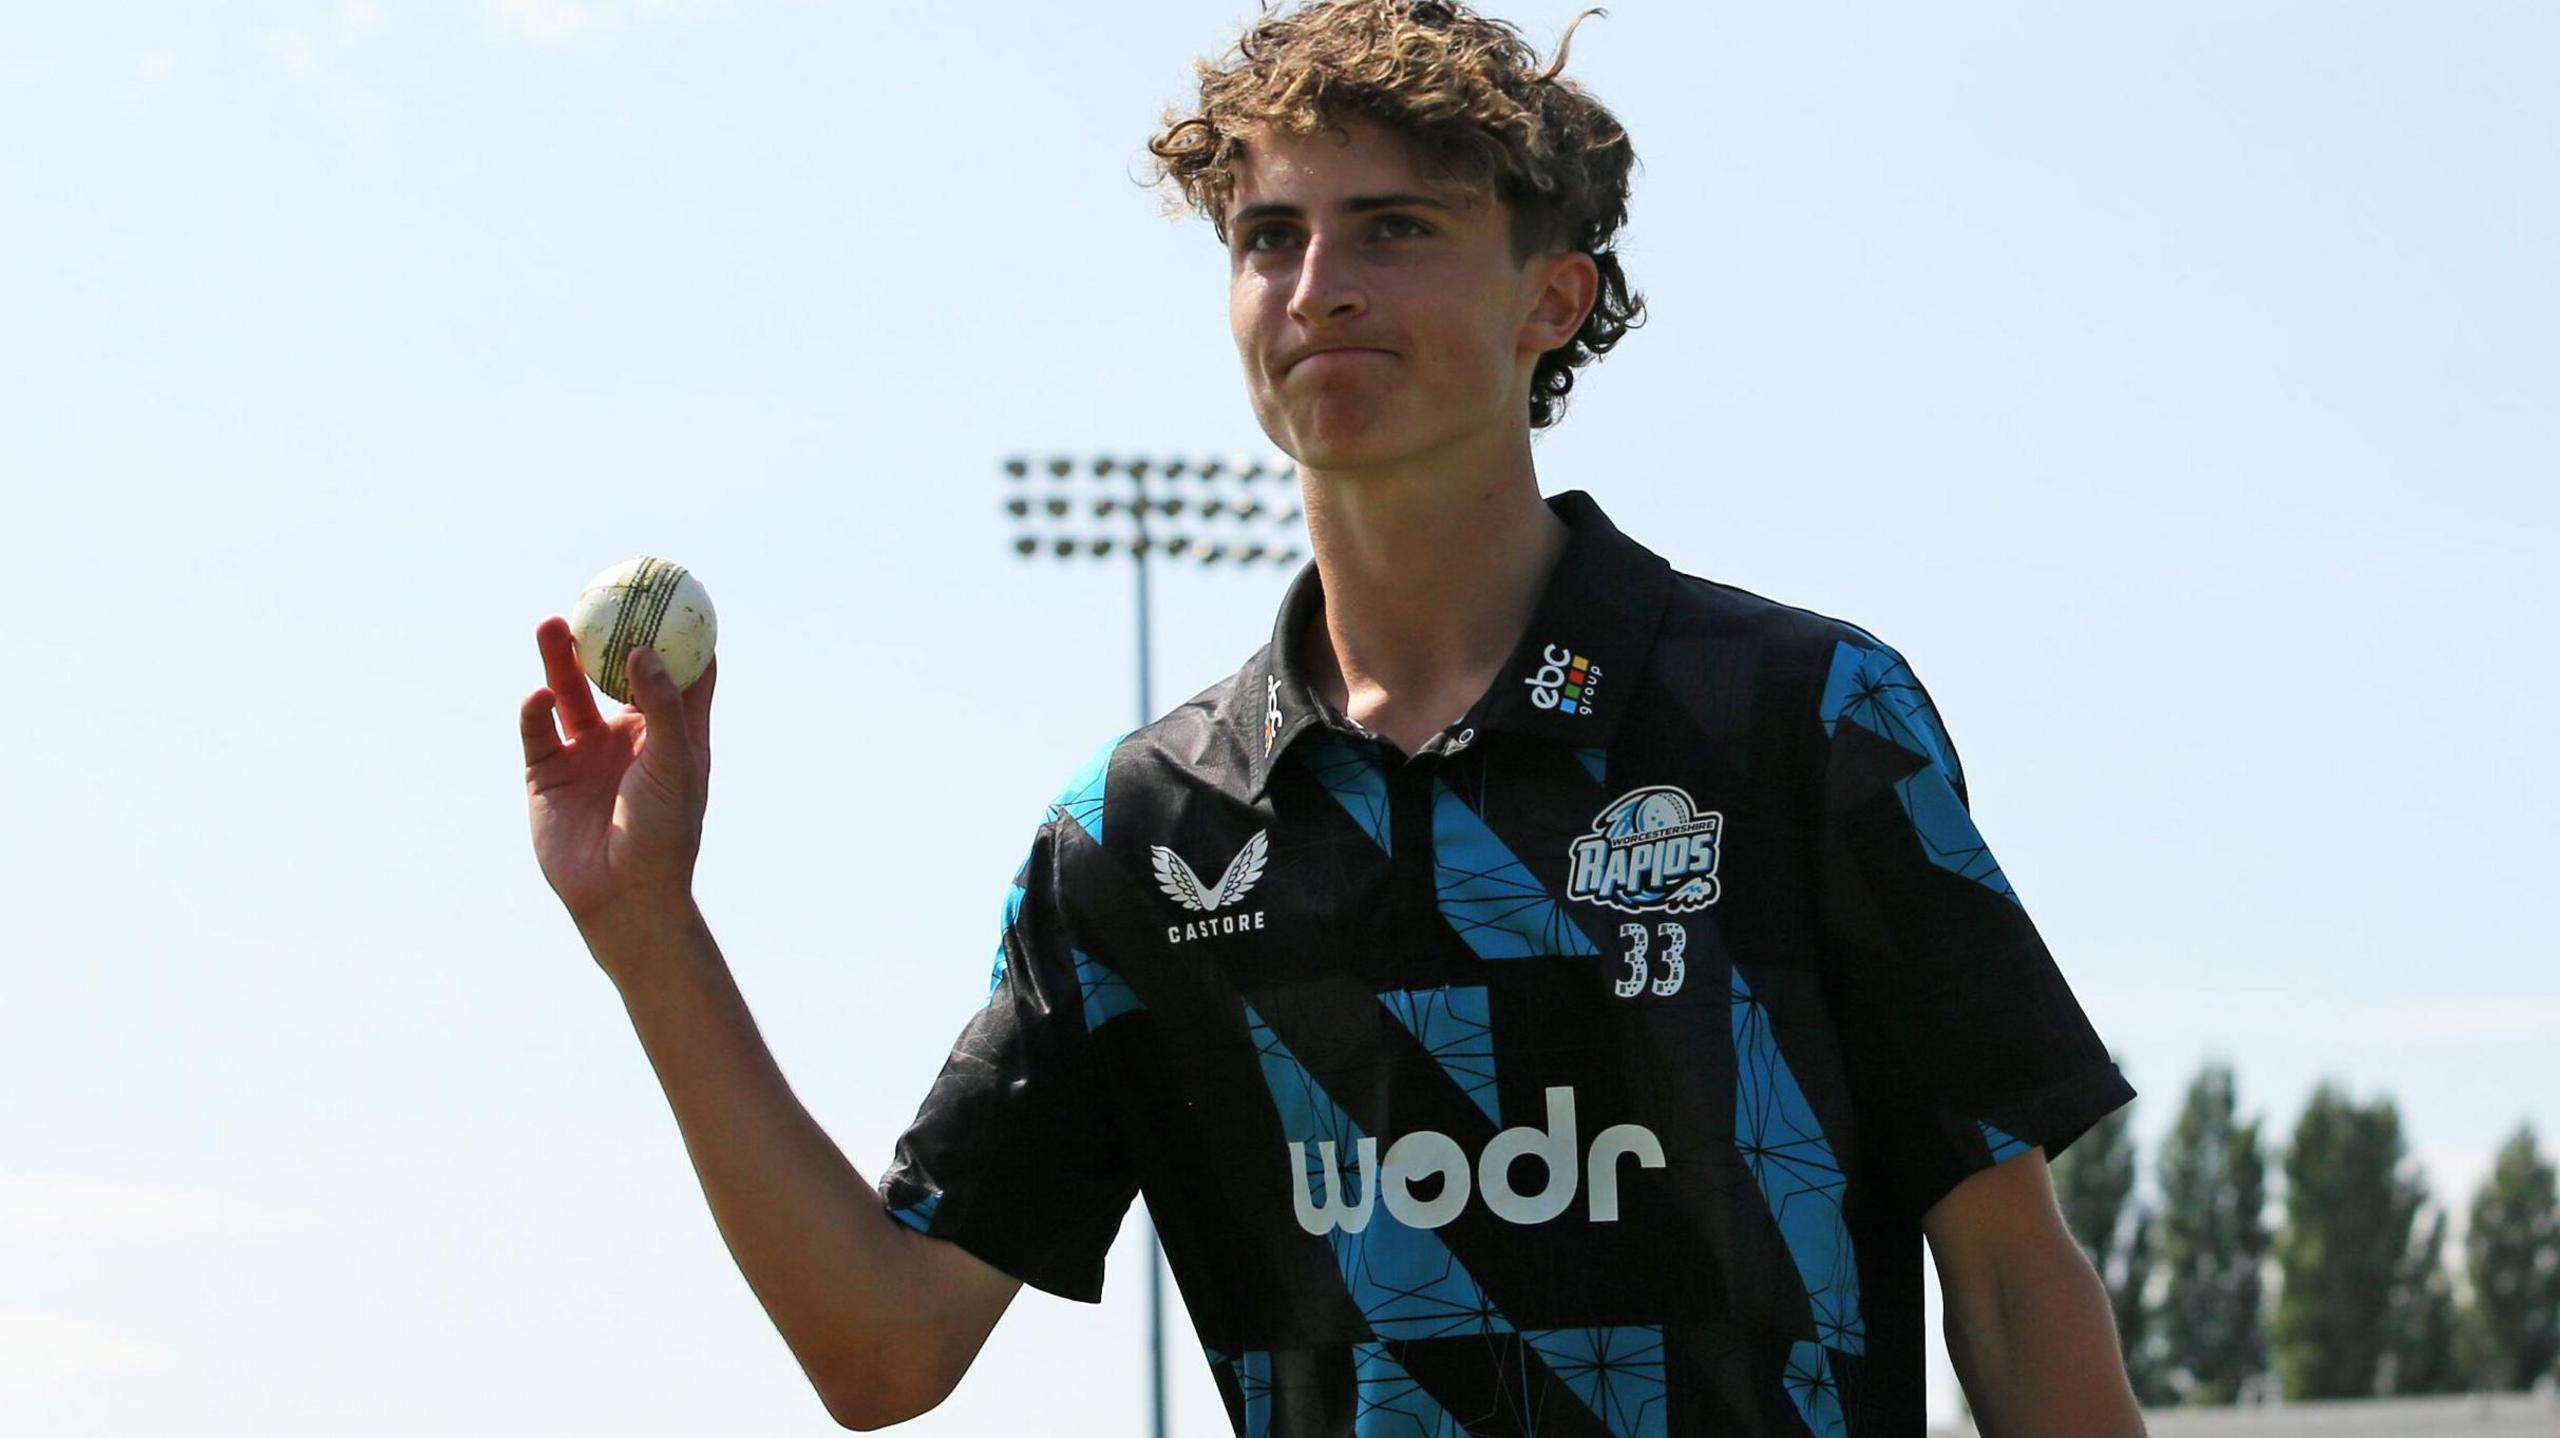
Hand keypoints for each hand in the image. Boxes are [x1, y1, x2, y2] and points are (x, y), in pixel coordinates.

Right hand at [518, 616, 716, 945]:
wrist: (623, 896)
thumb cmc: (665, 833)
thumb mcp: (675, 764)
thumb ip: (661, 706)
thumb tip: (644, 649)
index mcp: (669, 734)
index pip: (679, 673)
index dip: (678, 633)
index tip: (673, 589)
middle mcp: (627, 738)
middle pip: (614, 673)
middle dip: (606, 633)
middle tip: (599, 594)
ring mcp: (586, 755)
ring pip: (570, 693)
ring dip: (559, 660)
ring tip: (552, 624)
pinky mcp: (548, 776)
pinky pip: (538, 732)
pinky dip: (536, 711)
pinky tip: (539, 698)